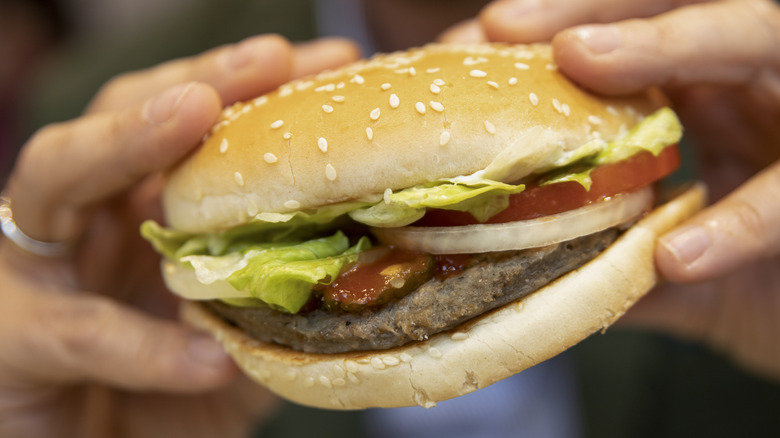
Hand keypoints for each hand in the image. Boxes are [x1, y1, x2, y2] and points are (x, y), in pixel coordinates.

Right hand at [0, 35, 359, 436]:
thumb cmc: (167, 404)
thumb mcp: (236, 340)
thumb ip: (277, 298)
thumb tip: (367, 257)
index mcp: (136, 212)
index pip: (187, 124)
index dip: (253, 89)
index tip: (333, 62)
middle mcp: (83, 223)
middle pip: (119, 115)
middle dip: (196, 78)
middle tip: (272, 56)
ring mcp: (36, 273)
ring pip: (56, 177)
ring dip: (125, 139)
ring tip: (196, 109)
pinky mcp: (12, 343)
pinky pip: (76, 332)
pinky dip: (144, 344)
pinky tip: (208, 354)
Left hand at [444, 0, 779, 379]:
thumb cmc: (751, 278)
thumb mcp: (663, 254)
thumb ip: (601, 251)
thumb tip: (505, 261)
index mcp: (709, 92)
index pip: (632, 31)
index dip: (555, 25)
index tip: (477, 37)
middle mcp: (754, 84)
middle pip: (683, 8)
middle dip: (595, 11)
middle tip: (507, 24)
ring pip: (755, 40)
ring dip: (665, 45)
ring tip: (580, 58)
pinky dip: (737, 221)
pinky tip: (675, 256)